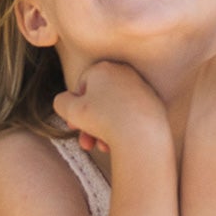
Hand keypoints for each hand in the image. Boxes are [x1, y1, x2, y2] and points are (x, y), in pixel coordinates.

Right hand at [52, 59, 172, 158]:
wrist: (141, 133)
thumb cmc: (103, 118)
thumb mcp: (70, 110)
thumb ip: (61, 102)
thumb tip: (65, 101)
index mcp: (103, 68)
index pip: (82, 86)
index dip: (75, 108)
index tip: (74, 125)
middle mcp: (124, 72)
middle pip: (99, 100)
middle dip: (89, 124)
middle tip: (85, 142)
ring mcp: (141, 88)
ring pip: (114, 111)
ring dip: (103, 131)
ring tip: (100, 148)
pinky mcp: (154, 103)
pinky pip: (131, 116)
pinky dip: (121, 129)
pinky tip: (116, 145)